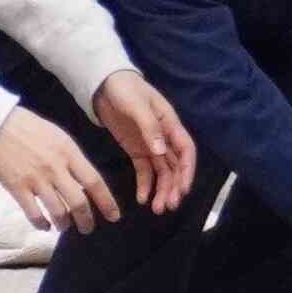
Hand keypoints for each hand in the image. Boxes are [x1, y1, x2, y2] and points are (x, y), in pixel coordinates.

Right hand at [0, 107, 122, 236]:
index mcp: (68, 152)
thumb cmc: (30, 128)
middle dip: (86, 220)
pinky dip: (42, 224)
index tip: (114, 215)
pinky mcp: (17, 188)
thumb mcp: (59, 137)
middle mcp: (55, 168)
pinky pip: (34, 214)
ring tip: (65, 227)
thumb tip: (85, 182)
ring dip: (64, 225)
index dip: (106, 202)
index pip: (94, 182)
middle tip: (88, 228)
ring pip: (58, 212)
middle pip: (78, 202)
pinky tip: (45, 226)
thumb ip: (73, 158)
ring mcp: (36, 179)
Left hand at [89, 71, 198, 213]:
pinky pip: (145, 170)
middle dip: (174, 186)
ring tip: (156, 209)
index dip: (187, 170)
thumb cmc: (125, 89)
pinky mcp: (136, 150)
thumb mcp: (136, 105)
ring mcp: (150, 144)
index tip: (182, 189)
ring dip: (162, 190)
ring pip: (162, 171)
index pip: (186, 150)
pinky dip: (145, 185)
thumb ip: (149, 128)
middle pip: (175, 166)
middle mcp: (164, 137)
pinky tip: (142, 198)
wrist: (104, 84)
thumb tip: (161, 151)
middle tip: (168, 206)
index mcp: (169, 123)